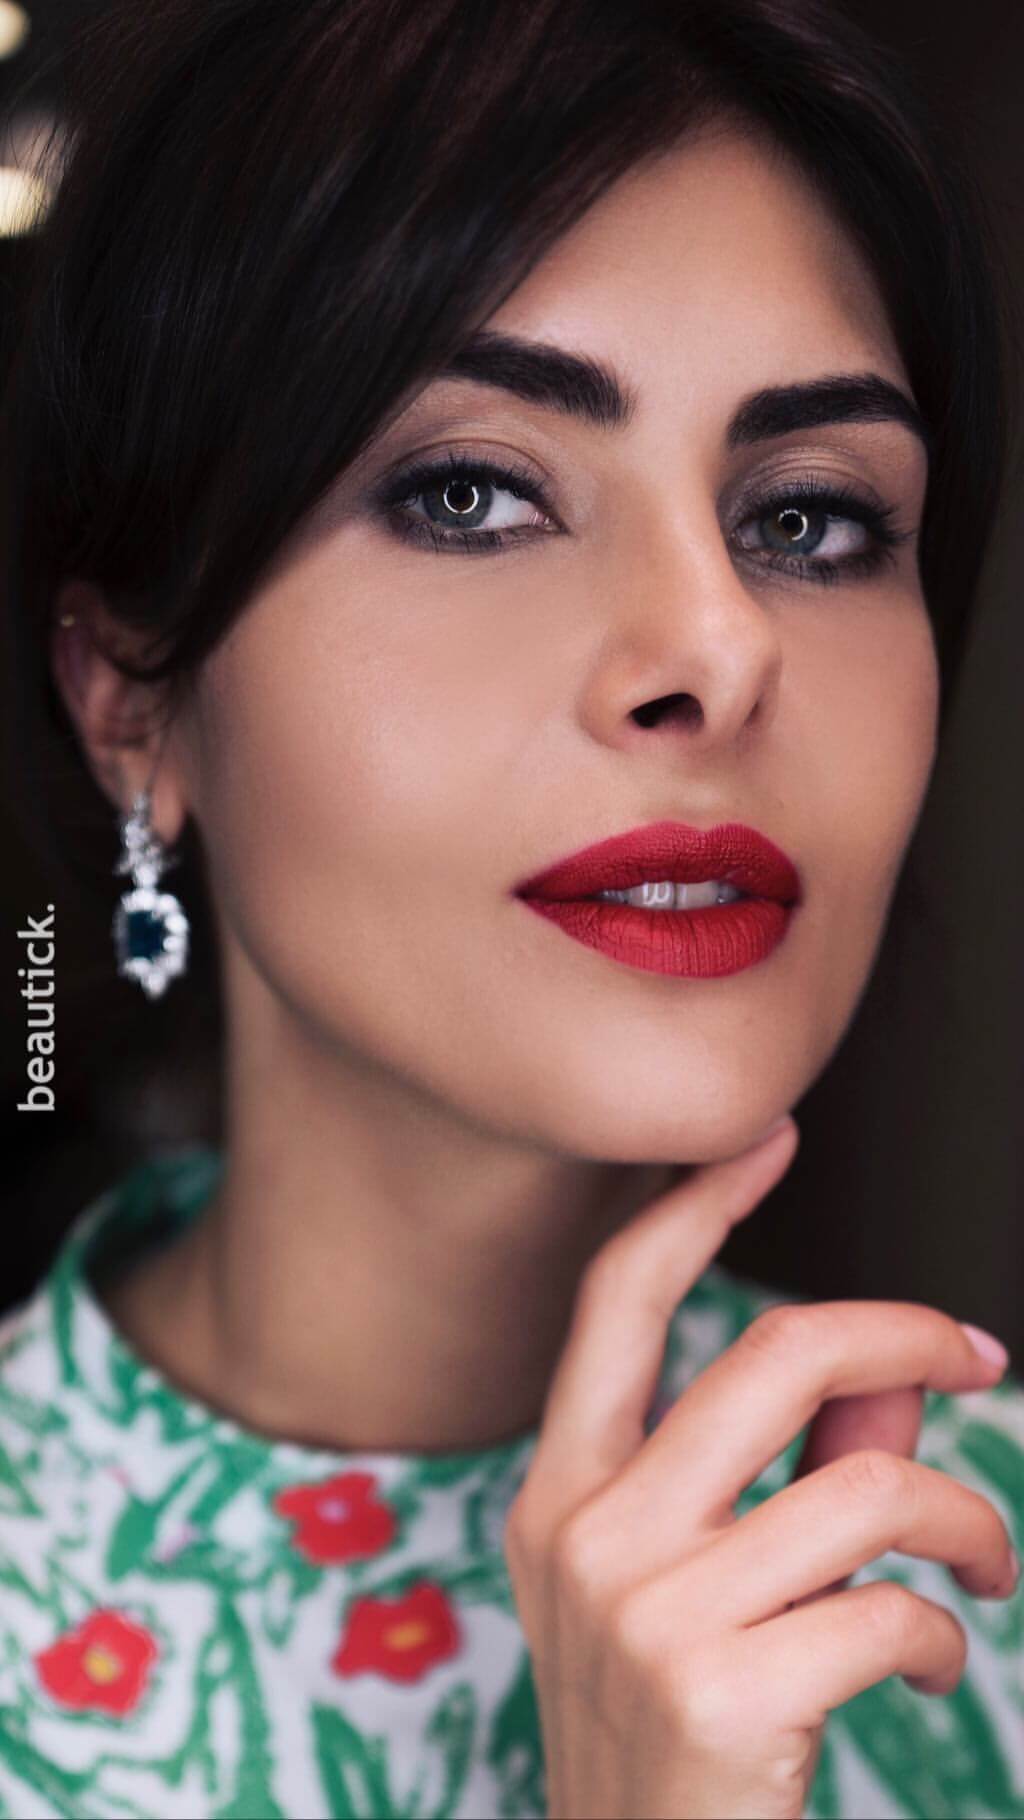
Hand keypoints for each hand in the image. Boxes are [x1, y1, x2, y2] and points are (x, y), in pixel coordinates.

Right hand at [503, 1119, 1016, 1819]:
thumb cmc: (669, 1745)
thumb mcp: (689, 1595)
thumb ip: (782, 1475)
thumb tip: (890, 1389)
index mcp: (558, 1493)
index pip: (615, 1301)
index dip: (696, 1202)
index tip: (770, 1139)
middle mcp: (588, 1532)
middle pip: (775, 1352)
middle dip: (906, 1334)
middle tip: (978, 1356)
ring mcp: (647, 1612)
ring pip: (870, 1485)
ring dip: (966, 1522)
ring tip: (984, 1567)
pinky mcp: (723, 1690)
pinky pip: (893, 1604)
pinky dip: (947, 1628)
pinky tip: (934, 1663)